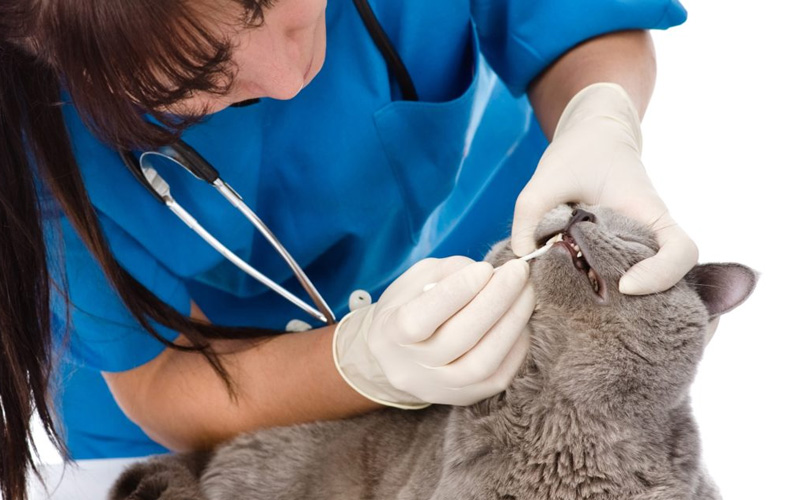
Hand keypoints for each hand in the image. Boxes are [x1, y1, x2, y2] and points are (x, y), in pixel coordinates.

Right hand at [333, 256, 533, 407]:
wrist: (398, 357)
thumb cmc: (408, 307)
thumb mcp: (415, 280)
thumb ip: (449, 273)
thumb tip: (491, 274)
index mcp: (390, 334)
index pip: (420, 318)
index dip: (456, 292)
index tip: (485, 268)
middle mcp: (412, 367)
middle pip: (458, 339)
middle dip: (495, 300)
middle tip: (518, 272)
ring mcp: (440, 387)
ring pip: (482, 363)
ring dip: (511, 324)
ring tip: (526, 293)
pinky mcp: (465, 398)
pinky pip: (498, 376)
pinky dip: (516, 346)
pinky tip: (522, 320)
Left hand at [511, 83, 697, 294]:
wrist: (592, 135)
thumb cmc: (581, 150)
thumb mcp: (549, 175)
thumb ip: (530, 212)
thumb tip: (522, 257)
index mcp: (649, 212)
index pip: (682, 252)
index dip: (661, 275)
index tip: (623, 284)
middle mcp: (650, 234)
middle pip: (663, 281)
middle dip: (629, 299)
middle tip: (585, 299)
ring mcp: (636, 246)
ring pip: (640, 286)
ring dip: (610, 296)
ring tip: (571, 295)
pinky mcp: (617, 253)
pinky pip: (615, 277)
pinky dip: (594, 287)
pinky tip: (563, 286)